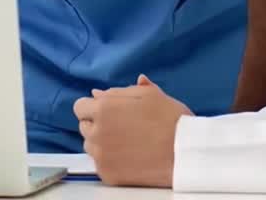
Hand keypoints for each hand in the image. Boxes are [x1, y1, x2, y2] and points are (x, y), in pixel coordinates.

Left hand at [73, 75, 191, 187]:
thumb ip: (119, 92)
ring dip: (102, 143)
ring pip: (90, 146)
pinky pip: (100, 164)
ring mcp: (101, 155)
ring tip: (127, 142)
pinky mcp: (108, 174)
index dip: (93, 108)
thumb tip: (97, 93)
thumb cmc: (171, 120)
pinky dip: (110, 161)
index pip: (80, 107)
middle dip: (98, 124)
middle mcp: (97, 132)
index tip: (108, 112)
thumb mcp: (149, 95)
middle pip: (84, 126)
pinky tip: (130, 156)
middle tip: (123, 127)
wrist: (185, 153)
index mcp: (104, 108)